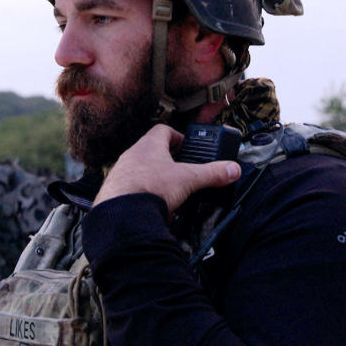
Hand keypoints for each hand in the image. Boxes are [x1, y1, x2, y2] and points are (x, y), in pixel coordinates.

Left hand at [93, 124, 240, 212]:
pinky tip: (153, 206)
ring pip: (140, 170)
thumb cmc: (151, 188)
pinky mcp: (113, 190)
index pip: (163, 131)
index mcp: (149, 145)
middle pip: (151, 151)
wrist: (122, 214)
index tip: (186, 146)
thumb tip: (232, 169)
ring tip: (169, 192)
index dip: (177, 136)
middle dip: (167, 161)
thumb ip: (212, 174)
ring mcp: (120, 172)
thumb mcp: (189, 180)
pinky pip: (131, 188)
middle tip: (181, 170)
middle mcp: (132, 155)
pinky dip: (143, 194)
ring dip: (154, 178)